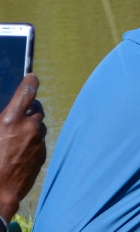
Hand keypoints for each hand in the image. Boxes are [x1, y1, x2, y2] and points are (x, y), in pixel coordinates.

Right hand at [0, 75, 46, 223]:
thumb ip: (2, 119)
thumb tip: (9, 112)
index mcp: (11, 119)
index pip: (27, 92)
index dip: (30, 82)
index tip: (32, 77)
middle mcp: (28, 127)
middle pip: (37, 109)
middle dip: (29, 108)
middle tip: (19, 113)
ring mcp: (38, 141)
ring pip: (39, 125)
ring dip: (31, 126)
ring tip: (16, 136)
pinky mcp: (43, 153)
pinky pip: (39, 140)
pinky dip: (32, 140)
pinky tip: (19, 150)